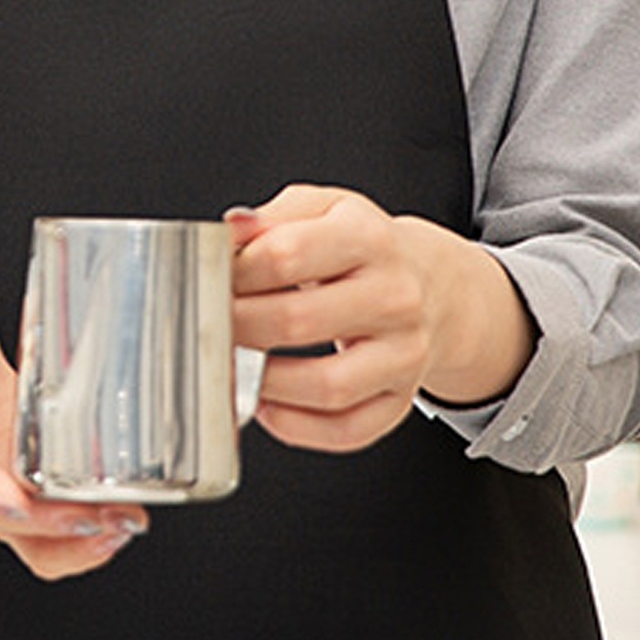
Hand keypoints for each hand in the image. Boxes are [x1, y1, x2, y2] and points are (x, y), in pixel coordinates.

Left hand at [228, 185, 534, 452]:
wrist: (432, 284)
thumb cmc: (361, 249)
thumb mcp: (322, 209)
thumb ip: (270, 218)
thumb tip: (229, 232)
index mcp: (369, 239)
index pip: (286, 256)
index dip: (234, 272)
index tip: (208, 280)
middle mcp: (394, 297)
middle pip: (297, 322)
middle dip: (236, 328)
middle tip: (208, 327)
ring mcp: (404, 353)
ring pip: (327, 386)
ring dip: (264, 384)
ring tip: (232, 368)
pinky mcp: (401, 399)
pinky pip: (348, 430)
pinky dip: (297, 428)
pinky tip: (267, 405)